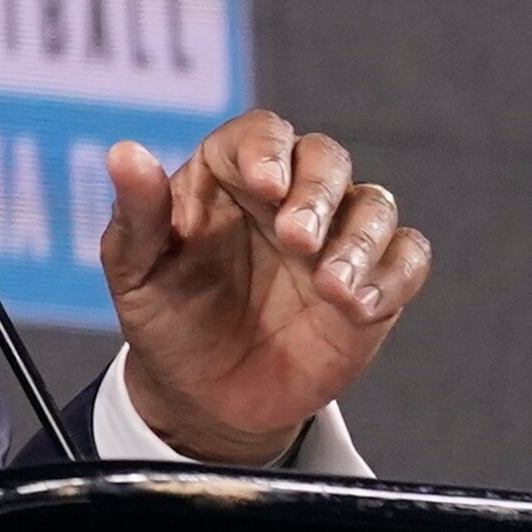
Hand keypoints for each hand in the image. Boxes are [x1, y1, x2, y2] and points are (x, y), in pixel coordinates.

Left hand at [101, 112, 429, 466]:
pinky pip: (406, 259)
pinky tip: (359, 307)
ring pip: (375, 205)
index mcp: (229, 177)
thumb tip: (124, 154)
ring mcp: (335, 240)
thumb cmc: (167, 320)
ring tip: (330, 287)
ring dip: (360, 240)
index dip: (267, 148)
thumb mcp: (136, 272)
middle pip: (326, 158)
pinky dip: (393, 276)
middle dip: (318, 191)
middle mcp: (290, 198)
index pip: (260, 134)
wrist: (204, 398)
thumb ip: (137, 214)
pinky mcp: (372, 284)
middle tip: (296, 238)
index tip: (265, 183)